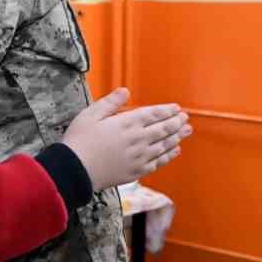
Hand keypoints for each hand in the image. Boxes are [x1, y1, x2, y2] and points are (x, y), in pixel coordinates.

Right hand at [61, 88, 189, 190]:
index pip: (154, 114)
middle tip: (185, 119)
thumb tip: (125, 91)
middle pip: (164, 129)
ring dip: (177, 137)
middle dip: (177, 122)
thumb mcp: (90, 114)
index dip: (167, 111)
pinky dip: (169, 156)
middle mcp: (138, 139)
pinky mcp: (136, 171)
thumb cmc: (79, 141)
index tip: (176, 109)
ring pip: (165, 145)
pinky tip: (174, 151)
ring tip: (186, 131)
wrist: (75, 170)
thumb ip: (110, 102)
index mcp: (127, 123)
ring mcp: (139, 156)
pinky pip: (158, 162)